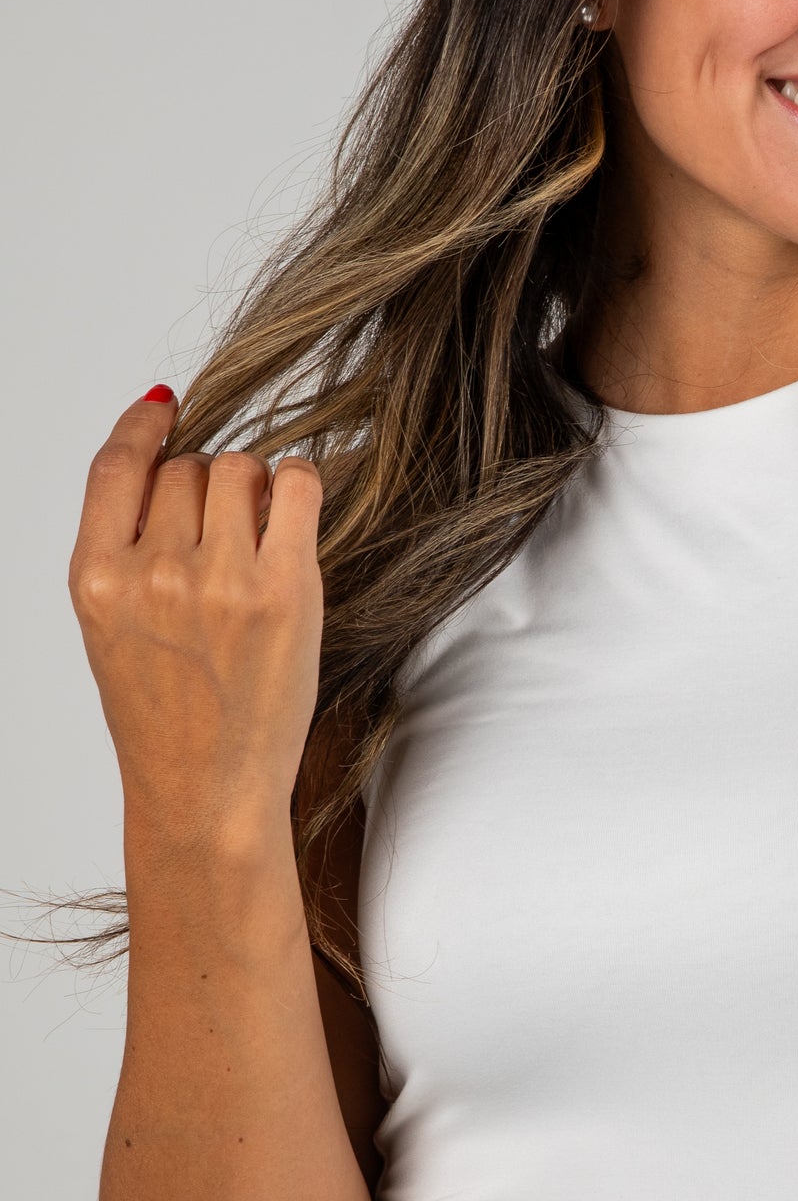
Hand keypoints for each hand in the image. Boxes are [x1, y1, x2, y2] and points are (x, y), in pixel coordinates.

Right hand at [68, 388, 324, 843]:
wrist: (207, 793)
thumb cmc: (166, 715)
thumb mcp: (113, 627)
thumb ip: (128, 546)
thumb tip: (162, 445)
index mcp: (96, 580)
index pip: (116, 467)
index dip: (143, 427)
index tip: (165, 407)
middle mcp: (151, 574)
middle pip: (189, 467)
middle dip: (209, 488)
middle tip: (224, 543)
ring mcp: (218, 580)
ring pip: (240, 468)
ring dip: (254, 490)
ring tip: (258, 544)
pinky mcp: (284, 591)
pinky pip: (296, 485)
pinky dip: (299, 486)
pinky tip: (295, 514)